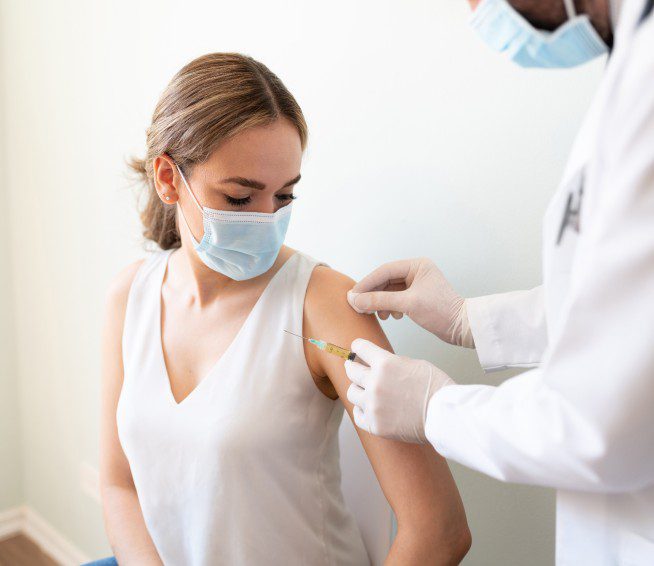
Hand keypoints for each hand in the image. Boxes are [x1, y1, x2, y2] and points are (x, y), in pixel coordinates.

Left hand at [345, 339, 454, 443]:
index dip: (358, 347)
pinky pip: (357, 415)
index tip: (356, 348)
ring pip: (351, 393)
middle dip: (353, 366)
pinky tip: (368, 408)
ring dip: (358, 390)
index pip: (360, 348)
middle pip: (351, 370)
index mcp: (385, 364)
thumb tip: (378, 364)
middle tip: (353, 367)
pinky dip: (362, 410)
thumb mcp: (414, 364)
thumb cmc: (436, 388)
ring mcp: (373, 405)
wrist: (445, 415)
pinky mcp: (375, 425)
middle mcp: (375, 383)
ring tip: (364, 391)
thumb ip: (391, 363)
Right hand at [347, 258, 474, 346]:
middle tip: (358, 306)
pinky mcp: (417, 297)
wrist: (462, 328)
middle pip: (385, 280)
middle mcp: (416, 271)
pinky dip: (389, 307)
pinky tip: (390, 316)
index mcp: (417, 265)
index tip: (353, 295)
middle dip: (372, 294)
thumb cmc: (441, 311)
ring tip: (377, 314)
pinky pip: (395, 298)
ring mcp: (416, 284)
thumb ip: (379, 300)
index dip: (366, 283)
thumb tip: (355, 299)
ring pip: (389, 290)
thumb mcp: (407, 304)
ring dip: (380, 302)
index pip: (384, 271)